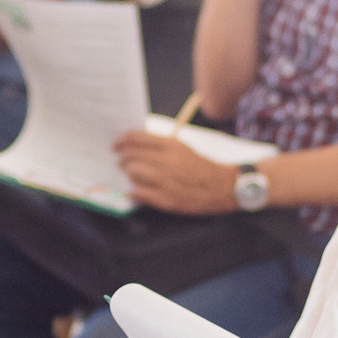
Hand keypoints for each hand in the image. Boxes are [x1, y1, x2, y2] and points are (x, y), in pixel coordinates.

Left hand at [114, 131, 237, 213]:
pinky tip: (135, 191)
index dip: (120, 141)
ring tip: (131, 177)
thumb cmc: (199, 166)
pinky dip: (133, 191)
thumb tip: (133, 143)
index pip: (135, 138)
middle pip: (130, 156)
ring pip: (132, 173)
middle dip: (122, 160)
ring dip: (128, 175)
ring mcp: (166, 181)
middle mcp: (168, 161)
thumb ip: (159, 144)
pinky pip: (139, 193)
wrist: (222, 186)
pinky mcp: (167, 199)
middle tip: (121, 163)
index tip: (115, 146)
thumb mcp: (181, 147)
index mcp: (171, 145)